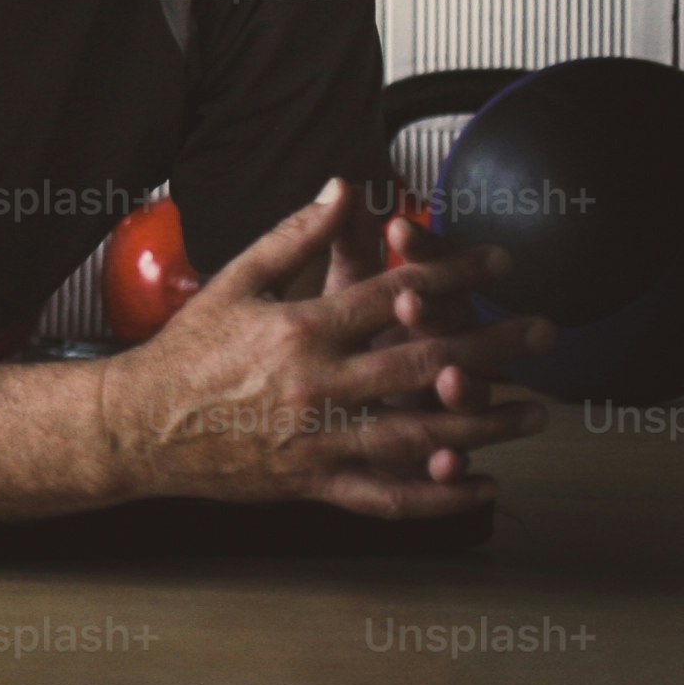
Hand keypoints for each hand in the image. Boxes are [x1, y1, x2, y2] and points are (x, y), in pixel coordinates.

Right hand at [98, 179, 557, 515]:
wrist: (140, 426)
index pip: (395, 293)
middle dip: (494, 345)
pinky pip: (389, 496)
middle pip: (424, 361)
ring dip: (486, 422)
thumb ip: (296, 235)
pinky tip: (480, 483)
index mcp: (302, 329)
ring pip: (421, 432)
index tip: (498, 262)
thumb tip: (343, 188)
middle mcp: (318, 384)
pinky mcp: (316, 482)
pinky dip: (440, 495)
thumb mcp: (235, 279)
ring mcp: (321, 438)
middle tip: (542, 332)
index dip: (455, 273)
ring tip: (533, 412)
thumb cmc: (187, 351)